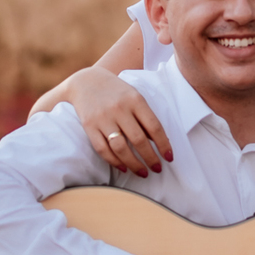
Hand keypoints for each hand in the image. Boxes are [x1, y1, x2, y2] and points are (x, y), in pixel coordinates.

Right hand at [57, 66, 173, 173]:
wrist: (86, 81)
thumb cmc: (116, 91)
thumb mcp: (134, 96)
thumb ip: (144, 116)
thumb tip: (157, 142)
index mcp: (135, 100)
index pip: (154, 127)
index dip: (164, 145)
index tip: (169, 158)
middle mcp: (119, 109)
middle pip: (138, 139)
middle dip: (150, 158)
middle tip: (157, 169)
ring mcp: (103, 118)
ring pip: (121, 148)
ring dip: (133, 164)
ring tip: (142, 172)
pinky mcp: (89, 126)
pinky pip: (102, 149)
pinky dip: (114, 161)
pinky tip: (123, 168)